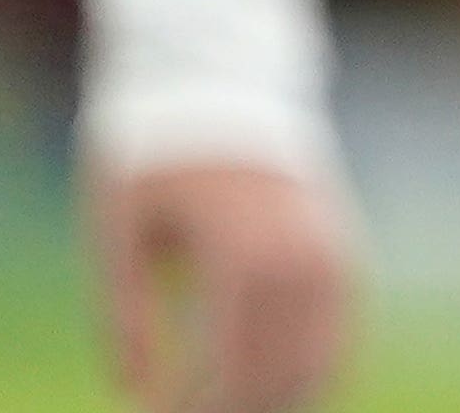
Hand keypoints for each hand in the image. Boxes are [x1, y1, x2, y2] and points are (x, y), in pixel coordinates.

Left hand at [84, 156, 354, 412]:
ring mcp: (331, 252)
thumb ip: (123, 315)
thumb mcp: (118, 231)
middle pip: (279, 371)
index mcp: (244, 252)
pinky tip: (265, 388)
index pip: (232, 365)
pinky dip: (305, 367)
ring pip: (316, 357)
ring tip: (214, 404)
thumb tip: (130, 393)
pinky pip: (335, 329)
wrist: (223, 79)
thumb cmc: (155, 153)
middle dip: (232, 407)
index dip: (195, 406)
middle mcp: (302, 256)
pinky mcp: (340, 248)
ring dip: (271, 395)